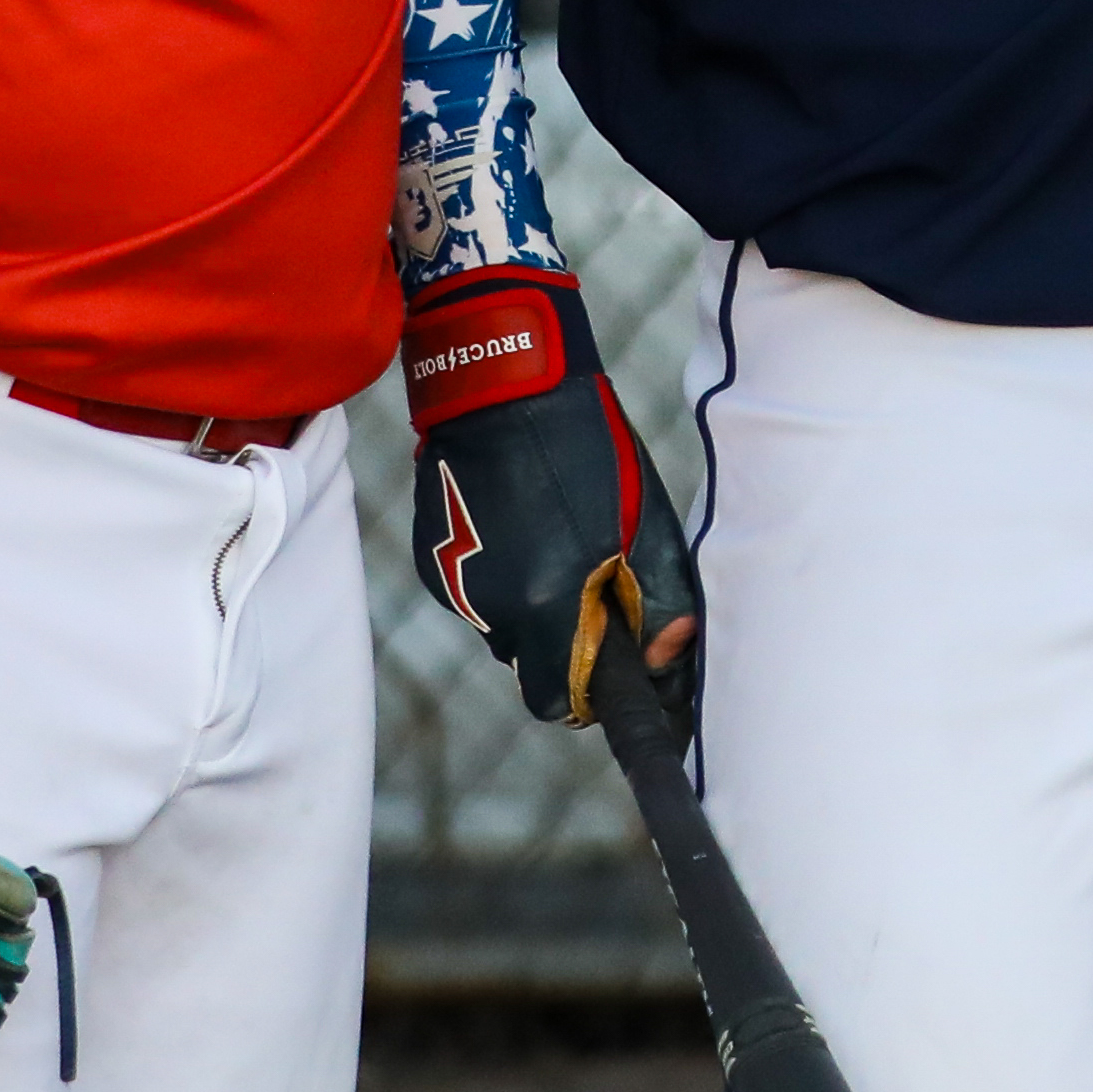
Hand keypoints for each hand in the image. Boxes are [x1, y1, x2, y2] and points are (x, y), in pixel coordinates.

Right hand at [403, 268, 700, 728]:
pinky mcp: (430, 565)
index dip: (596, 698)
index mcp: (550, 604)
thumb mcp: (646, 525)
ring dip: (540, 612)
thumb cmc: (591, 451)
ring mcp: (455, 587)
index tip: (622, 680)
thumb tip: (662, 658)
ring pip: (508, 633)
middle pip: (536, 670)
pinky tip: (526, 528)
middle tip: (602, 600)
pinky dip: (508, 581)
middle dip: (570, 650)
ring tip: (565, 546)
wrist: (501, 389)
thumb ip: (656, 599)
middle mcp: (493, 608)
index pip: (563, 702)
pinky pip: (481, 598)